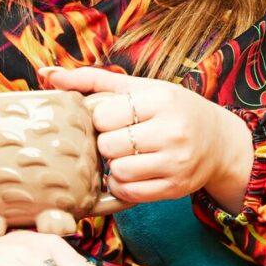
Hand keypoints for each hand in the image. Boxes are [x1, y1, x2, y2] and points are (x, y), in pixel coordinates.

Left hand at [41, 65, 253, 210]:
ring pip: (117, 171)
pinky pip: (129, 192)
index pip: (105, 114)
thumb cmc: (172, 110)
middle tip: (120, 139)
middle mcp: (173, 131)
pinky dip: (122, 185)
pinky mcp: (175, 188)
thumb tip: (47, 73)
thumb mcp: (140, 88)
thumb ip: (92, 80)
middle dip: (106, 144)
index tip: (113, 118)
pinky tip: (132, 173)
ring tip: (126, 156)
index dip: (101, 119)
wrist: (219, 142)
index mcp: (162, 99)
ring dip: (112, 167)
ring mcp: (176, 162)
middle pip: (108, 145)